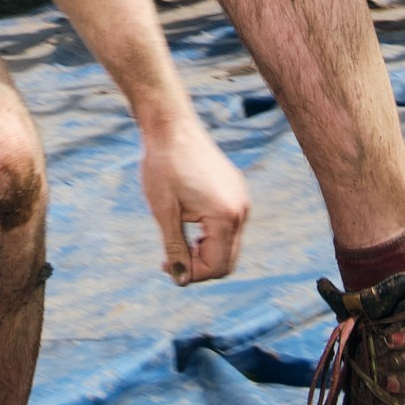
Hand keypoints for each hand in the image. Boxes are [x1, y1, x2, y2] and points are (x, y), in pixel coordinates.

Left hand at [139, 116, 248, 284]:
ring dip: (205, 248)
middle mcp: (240, 210)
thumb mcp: (164, 212)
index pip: (218, 267)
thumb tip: (179, 279)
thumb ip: (175, 249)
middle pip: (227, 258)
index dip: (192, 274)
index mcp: (225, 217)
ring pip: (228, 241)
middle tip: (169, 258)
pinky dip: (210, 231)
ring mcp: (241, 198)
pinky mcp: (235, 189)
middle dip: (199, 264)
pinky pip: (228, 222)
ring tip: (176, 237)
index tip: (167, 266)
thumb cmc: (163, 165)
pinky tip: (188, 221)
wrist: (170, 124)